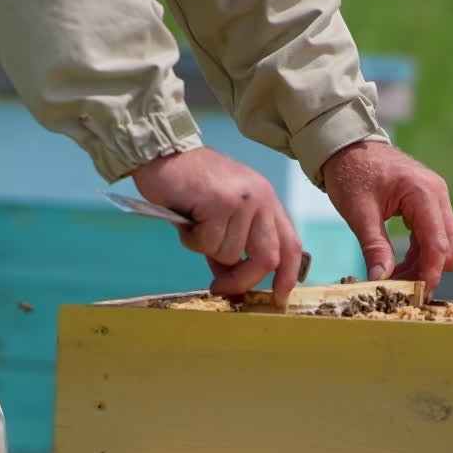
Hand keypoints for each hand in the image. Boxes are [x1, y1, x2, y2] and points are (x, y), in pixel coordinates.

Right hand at [133, 147, 302, 304]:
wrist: (162, 154)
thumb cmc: (189, 187)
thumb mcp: (219, 218)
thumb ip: (231, 248)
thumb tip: (232, 284)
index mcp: (267, 201)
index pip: (290, 244)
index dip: (287, 276)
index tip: (277, 299)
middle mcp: (262, 198)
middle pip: (267, 259)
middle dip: (241, 281)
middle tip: (219, 288)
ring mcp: (244, 199)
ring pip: (230, 254)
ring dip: (205, 248)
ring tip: (193, 224)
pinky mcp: (221, 202)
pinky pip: (208, 243)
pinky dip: (192, 239)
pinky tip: (186, 217)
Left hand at [322, 140, 452, 295]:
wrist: (348, 145)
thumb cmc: (351, 172)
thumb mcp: (359, 212)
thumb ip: (374, 246)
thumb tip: (381, 279)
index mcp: (423, 193)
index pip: (438, 244)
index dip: (431, 273)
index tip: (418, 295)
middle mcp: (438, 194)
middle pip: (451, 246)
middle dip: (432, 271)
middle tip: (404, 290)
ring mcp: (436, 198)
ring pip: (445, 243)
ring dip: (425, 265)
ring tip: (397, 280)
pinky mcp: (429, 203)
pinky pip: (434, 236)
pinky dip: (421, 254)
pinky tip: (400, 266)